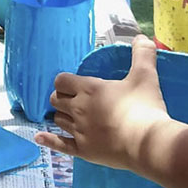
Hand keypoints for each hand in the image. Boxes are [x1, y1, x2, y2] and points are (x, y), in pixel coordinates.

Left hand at [36, 36, 168, 170]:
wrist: (148, 144)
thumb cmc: (145, 108)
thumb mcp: (146, 76)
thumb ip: (142, 54)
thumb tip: (142, 37)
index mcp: (89, 89)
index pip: (61, 80)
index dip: (65, 81)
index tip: (74, 84)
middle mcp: (78, 109)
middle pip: (56, 100)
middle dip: (61, 97)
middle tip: (74, 99)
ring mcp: (79, 131)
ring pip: (58, 120)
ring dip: (61, 115)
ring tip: (69, 116)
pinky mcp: (83, 151)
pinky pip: (59, 145)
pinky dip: (48, 140)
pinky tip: (38, 137)